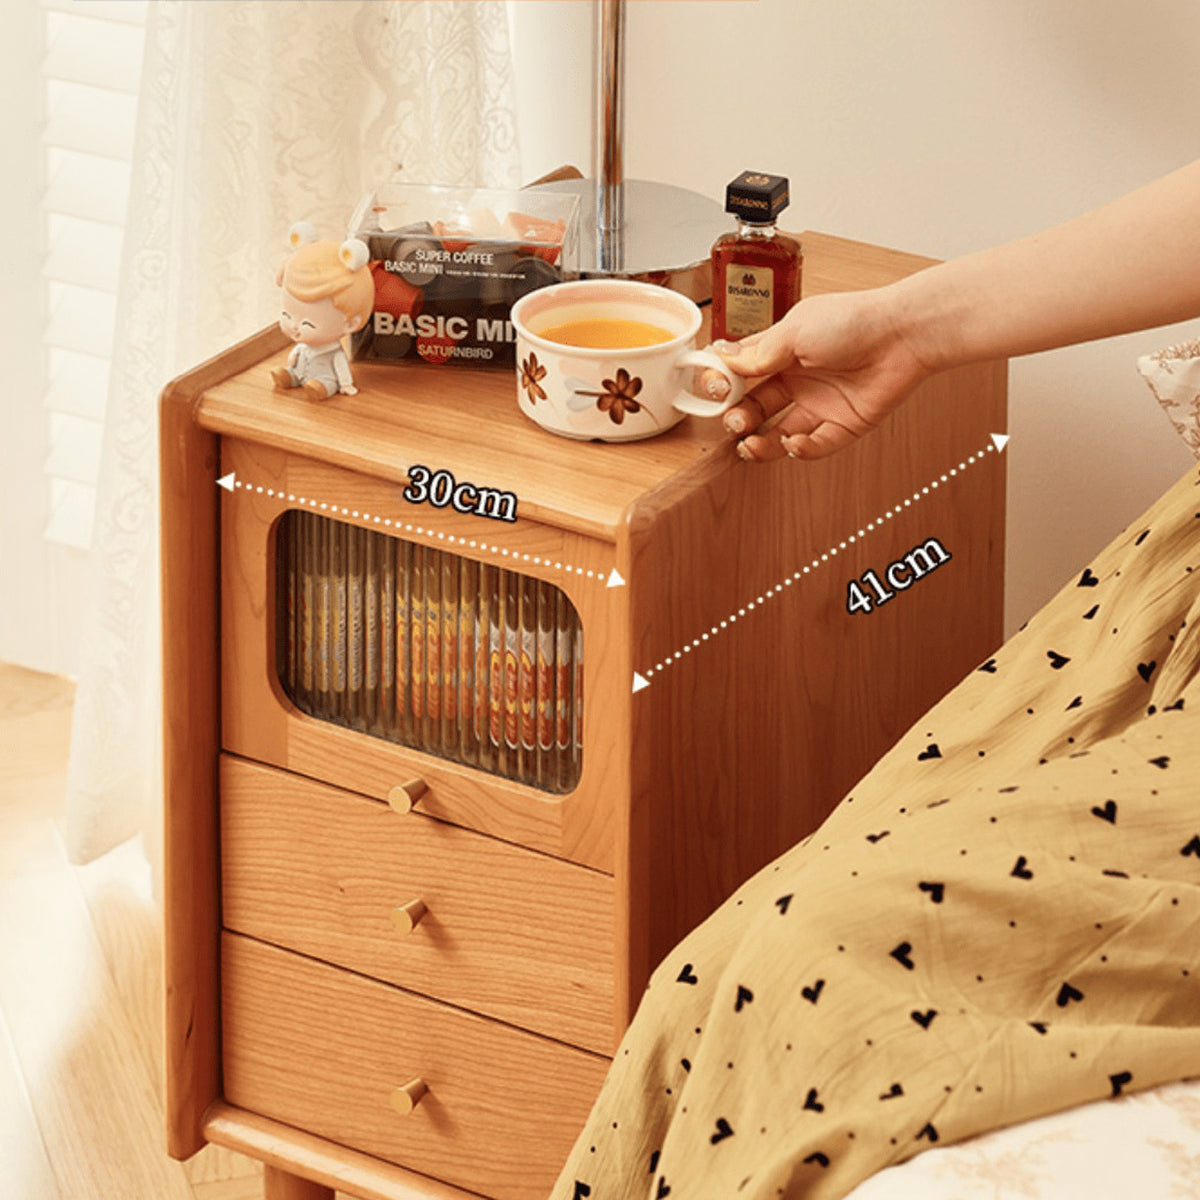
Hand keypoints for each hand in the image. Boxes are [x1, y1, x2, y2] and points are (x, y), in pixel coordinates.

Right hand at [709, 287, 931, 460]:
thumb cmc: (853, 321)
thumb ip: (759, 353)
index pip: (742, 373)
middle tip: (734, 421)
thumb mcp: (795, 331)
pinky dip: (801, 449)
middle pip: (756, 408)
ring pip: (779, 433)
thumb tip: (724, 361)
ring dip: (760, 443)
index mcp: (782, 352)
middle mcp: (798, 379)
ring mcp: (819, 404)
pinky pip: (815, 446)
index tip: (714, 391)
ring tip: (750, 445)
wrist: (902, 335)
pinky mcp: (842, 425)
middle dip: (739, 418)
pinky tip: (794, 442)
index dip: (724, 384)